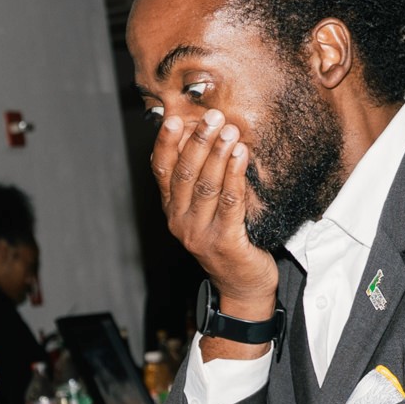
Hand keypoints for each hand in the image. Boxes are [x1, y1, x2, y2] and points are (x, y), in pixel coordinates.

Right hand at [148, 110, 280, 325]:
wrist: (243, 287)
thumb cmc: (228, 242)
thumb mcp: (206, 212)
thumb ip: (201, 182)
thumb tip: (202, 139)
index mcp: (173, 210)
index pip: (162, 172)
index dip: (165, 145)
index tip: (172, 119)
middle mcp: (181, 221)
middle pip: (184, 175)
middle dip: (198, 142)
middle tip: (211, 116)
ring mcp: (201, 233)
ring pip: (206, 187)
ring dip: (218, 155)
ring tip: (229, 130)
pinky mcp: (225, 242)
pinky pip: (230, 203)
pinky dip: (235, 176)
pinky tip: (241, 155)